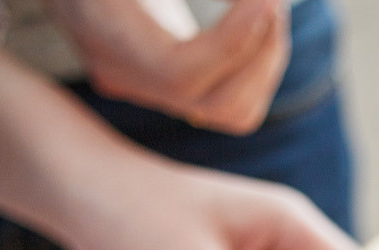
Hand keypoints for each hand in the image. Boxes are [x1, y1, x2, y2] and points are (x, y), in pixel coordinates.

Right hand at [51, 0, 289, 133]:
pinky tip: (259, 20)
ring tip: (271, 7)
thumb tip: (260, 1)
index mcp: (103, 33)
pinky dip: (256, 63)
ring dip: (265, 62)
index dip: (233, 43)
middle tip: (275, 0)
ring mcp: (142, 82)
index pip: (178, 74)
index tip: (267, 0)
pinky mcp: (162, 78)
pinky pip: (226, 95)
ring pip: (230, 111)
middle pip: (214, 105)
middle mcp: (121, 71)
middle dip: (261, 55)